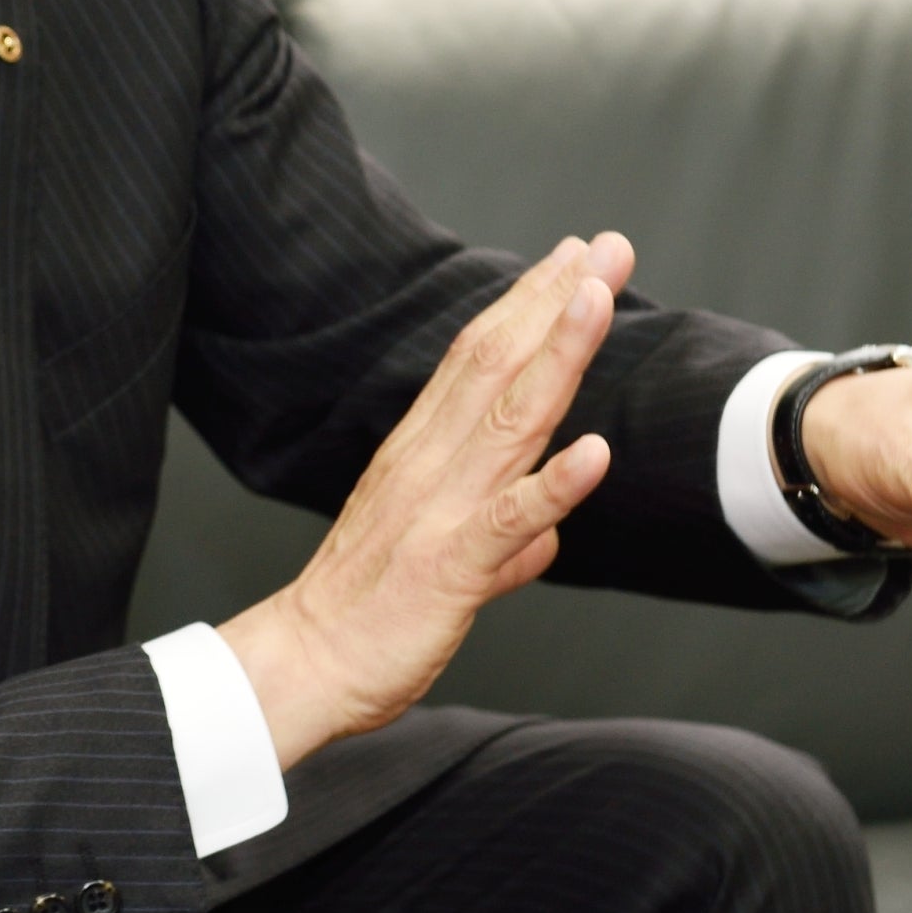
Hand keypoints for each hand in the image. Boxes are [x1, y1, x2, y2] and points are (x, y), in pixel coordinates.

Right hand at [218, 234, 630, 769]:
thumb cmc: (367, 613)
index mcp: (422, 453)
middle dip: (557, 301)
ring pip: (510, 420)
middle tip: (606, 246)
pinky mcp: (451, 567)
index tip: (572, 258)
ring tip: (599, 298)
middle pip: (499, 364)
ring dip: (559, 354)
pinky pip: (509, 521)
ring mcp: (440, 510)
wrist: (305, 666)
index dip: (529, 303)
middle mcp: (430, 465)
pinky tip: (597, 451)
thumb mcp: (440, 562)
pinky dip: (556, 485)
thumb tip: (543, 539)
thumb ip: (501, 543)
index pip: (479, 359)